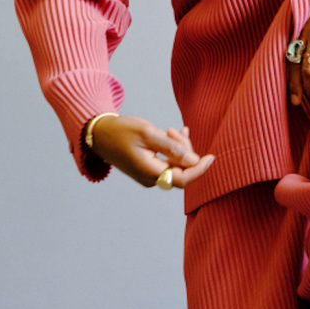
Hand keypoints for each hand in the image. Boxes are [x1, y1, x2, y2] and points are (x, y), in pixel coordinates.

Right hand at [88, 117, 213, 189]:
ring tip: (171, 130)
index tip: (211, 157)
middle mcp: (150, 179)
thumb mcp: (148, 133)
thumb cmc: (120, 131)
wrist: (98, 134)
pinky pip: (167, 161)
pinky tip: (174, 133)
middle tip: (175, 130)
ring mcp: (148, 175)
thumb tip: (193, 160)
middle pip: (181, 170)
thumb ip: (171, 147)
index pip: (183, 179)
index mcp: (150, 172)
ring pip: (175, 164)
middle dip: (185, 150)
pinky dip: (173, 148)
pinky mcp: (147, 169)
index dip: (199, 169)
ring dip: (179, 147)